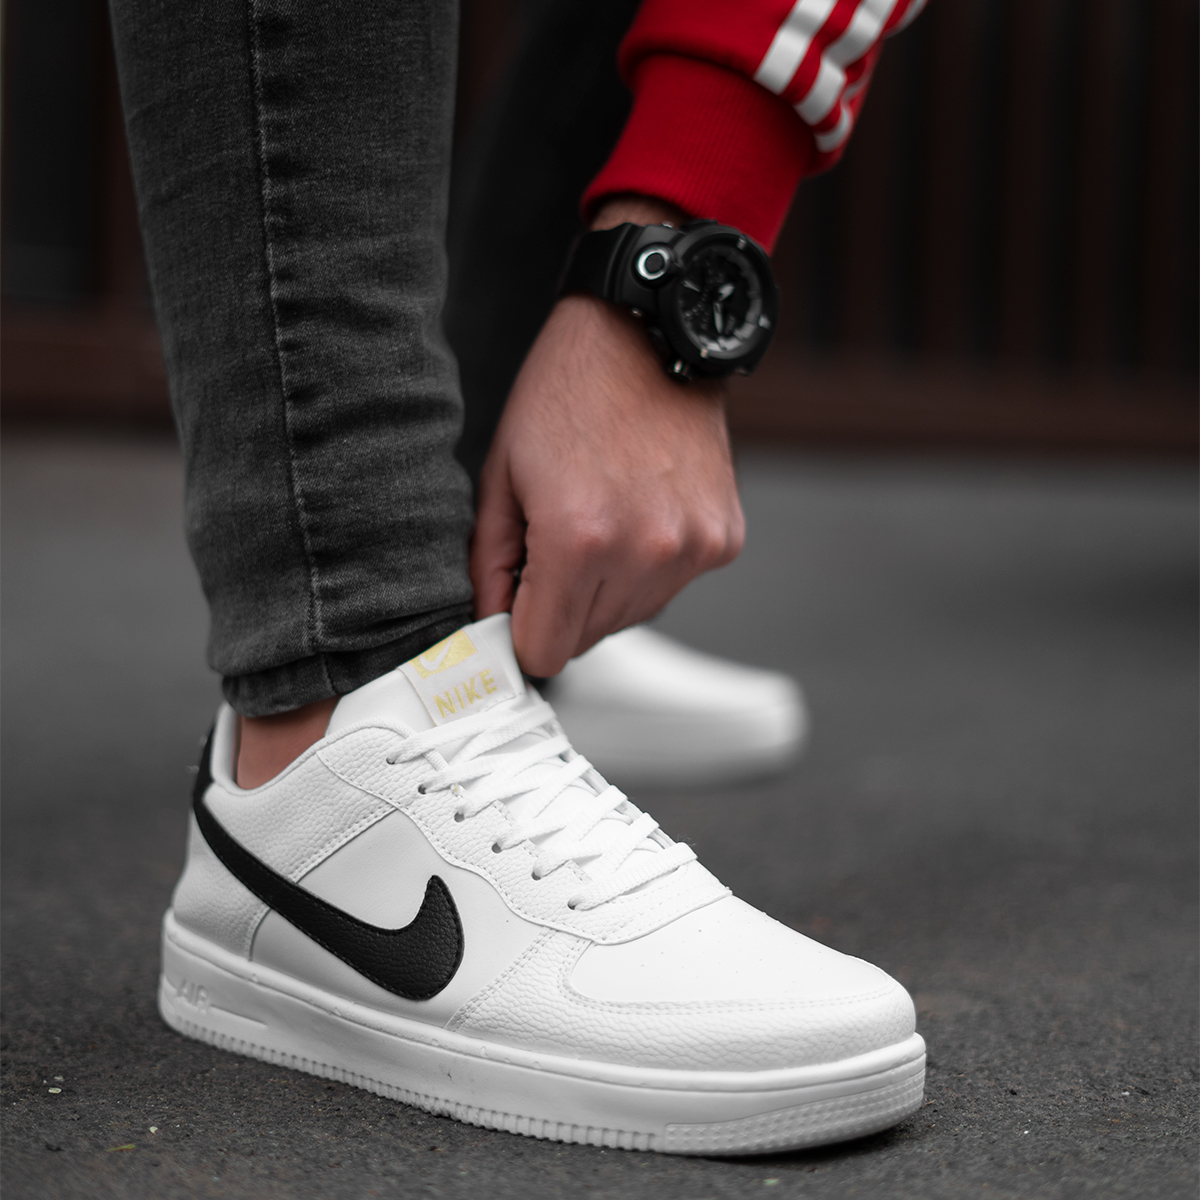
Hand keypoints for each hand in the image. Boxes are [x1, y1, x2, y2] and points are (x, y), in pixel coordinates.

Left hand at [470, 197, 745, 677]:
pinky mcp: (723, 539)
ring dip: (609, 588)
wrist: (645, 335)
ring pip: (632, 617)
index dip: (523, 631)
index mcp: (576, 540)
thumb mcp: (502, 473)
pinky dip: (652, 564)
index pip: (545, 652)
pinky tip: (641, 509)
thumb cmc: (567, 393)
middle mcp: (643, 553)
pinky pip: (673, 585)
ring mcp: (691, 548)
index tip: (519, 602)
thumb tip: (492, 623)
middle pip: (588, 639)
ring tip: (603, 516)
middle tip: (559, 539)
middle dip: (564, 605)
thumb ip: (489, 563)